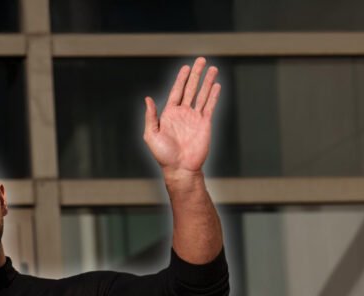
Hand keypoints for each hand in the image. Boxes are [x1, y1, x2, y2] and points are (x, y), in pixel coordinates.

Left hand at [144, 57, 220, 177]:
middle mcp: (182, 113)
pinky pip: (209, 106)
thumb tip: (147, 99)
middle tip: (201, 60)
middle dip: (196, 74)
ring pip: (202, 95)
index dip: (181, 79)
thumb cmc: (163, 155)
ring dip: (207, 82)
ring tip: (212, 68)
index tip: (186, 67)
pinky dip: (213, 96)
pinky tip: (216, 85)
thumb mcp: (151, 135)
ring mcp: (194, 118)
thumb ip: (151, 116)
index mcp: (169, 114)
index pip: (176, 91)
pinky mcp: (205, 124)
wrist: (180, 168)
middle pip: (190, 89)